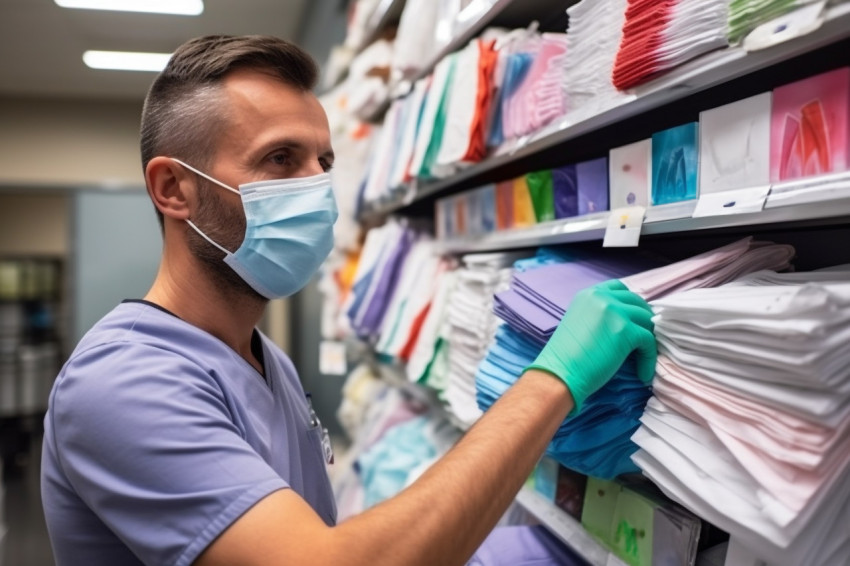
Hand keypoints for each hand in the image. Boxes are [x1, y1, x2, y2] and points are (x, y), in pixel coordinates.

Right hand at [525, 279, 656, 413]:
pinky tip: (643, 373)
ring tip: (643, 358)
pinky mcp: (625, 330)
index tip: (633, 320)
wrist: (560, 373)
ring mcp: (615, 312)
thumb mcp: (580, 322)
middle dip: (644, 321)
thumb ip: (600, 315)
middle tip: (643, 342)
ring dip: (649, 340)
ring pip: (647, 320)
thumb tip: (627, 320)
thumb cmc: (567, 356)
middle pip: (638, 302)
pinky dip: (649, 359)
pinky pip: (650, 341)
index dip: (631, 304)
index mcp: (589, 294)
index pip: (620, 288)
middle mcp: (602, 297)